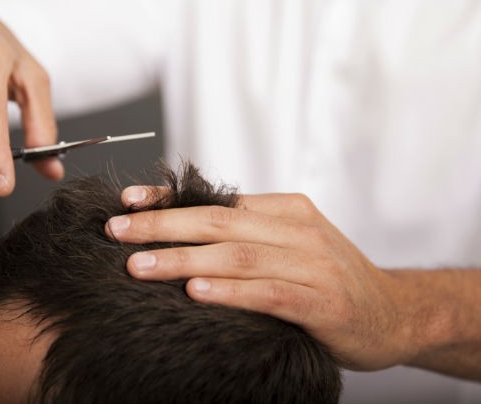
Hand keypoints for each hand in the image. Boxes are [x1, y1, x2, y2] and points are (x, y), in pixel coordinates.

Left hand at [106, 187, 416, 370]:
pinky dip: (230, 291)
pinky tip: (196, 293)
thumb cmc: (330, 277)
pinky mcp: (323, 303)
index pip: (218, 200)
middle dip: (163, 226)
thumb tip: (182, 230)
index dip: (170, 201)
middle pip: (219, 222)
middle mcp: (298, 230)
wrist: (393, 311)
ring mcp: (312, 265)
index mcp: (286, 209)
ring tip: (139, 265)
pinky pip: (269, 293)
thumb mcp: (290, 243)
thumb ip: (247, 234)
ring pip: (237, 255)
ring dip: (183, 259)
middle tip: (117, 230)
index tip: (128, 202)